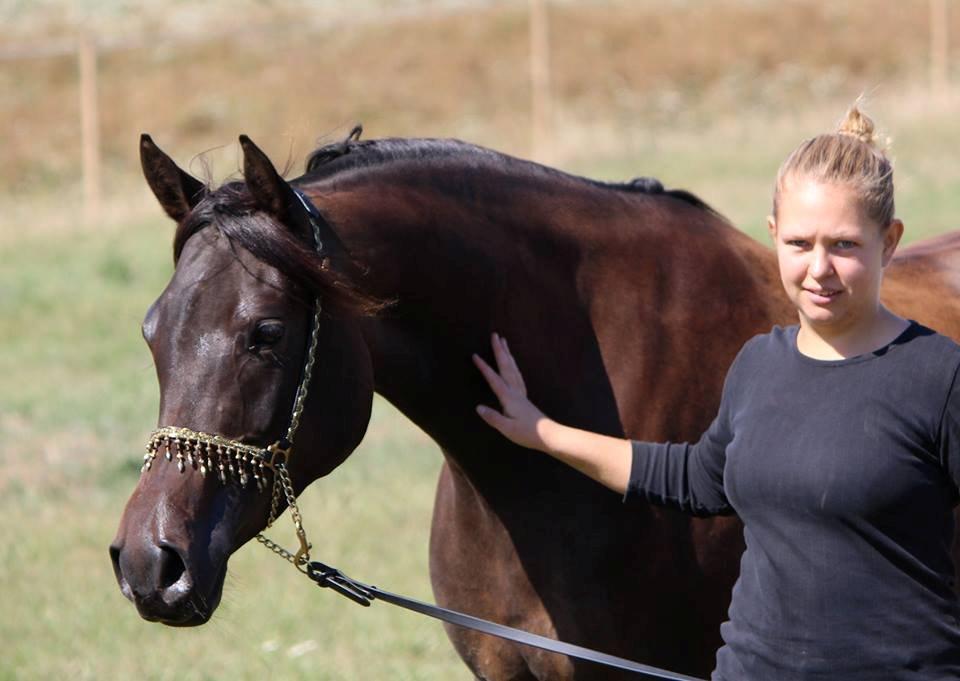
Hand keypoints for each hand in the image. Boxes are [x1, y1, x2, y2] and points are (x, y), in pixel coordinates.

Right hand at [473, 333, 552, 451]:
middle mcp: (515, 391)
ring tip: (504, 342)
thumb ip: (493, 417)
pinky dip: (513, 365)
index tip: (475, 355)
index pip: (494, 379)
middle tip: (495, 335)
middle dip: (499, 350)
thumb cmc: (527, 433)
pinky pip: (517, 374)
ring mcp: (521, 392)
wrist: (548, 435)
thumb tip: (478, 407)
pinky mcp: (524, 396)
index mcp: (509, 398)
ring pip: (513, 368)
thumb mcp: (507, 429)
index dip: (484, 367)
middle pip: (506, 366)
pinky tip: (512, 363)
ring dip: (507, 354)